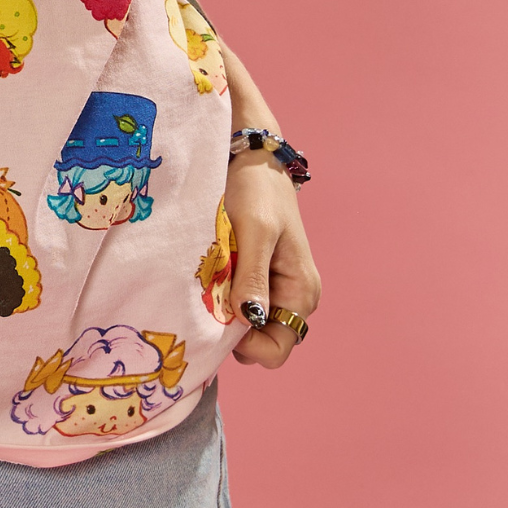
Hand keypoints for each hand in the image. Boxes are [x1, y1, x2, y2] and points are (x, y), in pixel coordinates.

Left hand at [224, 152, 321, 367]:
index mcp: (301, 293)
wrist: (252, 157)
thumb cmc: (257, 188)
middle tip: (206, 296)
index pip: (275, 350)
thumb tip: (249, 321)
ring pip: (244, 322)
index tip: (218, 316)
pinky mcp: (257, 275)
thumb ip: (253, 276)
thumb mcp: (255, 229)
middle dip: (230, 328)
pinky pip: (237, 300)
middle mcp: (293, 297)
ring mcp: (275, 287)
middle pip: (258, 340)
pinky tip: (210, 271)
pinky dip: (220, 293)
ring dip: (222, 309)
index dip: (245, 344)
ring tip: (208, 278)